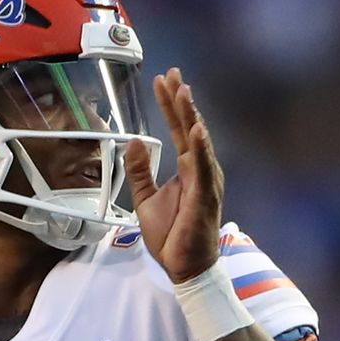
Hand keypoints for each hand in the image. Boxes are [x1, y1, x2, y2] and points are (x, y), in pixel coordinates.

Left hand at [124, 67, 222, 283]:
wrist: (184, 267)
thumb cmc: (171, 235)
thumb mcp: (146, 198)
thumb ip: (140, 170)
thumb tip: (134, 140)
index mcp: (188, 168)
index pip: (179, 129)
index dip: (170, 105)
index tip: (162, 80)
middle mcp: (200, 169)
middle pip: (189, 127)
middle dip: (180, 100)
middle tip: (172, 73)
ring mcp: (205, 180)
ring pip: (198, 141)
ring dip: (190, 115)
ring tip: (182, 90)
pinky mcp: (205, 196)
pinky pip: (203, 167)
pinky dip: (200, 147)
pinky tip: (197, 128)